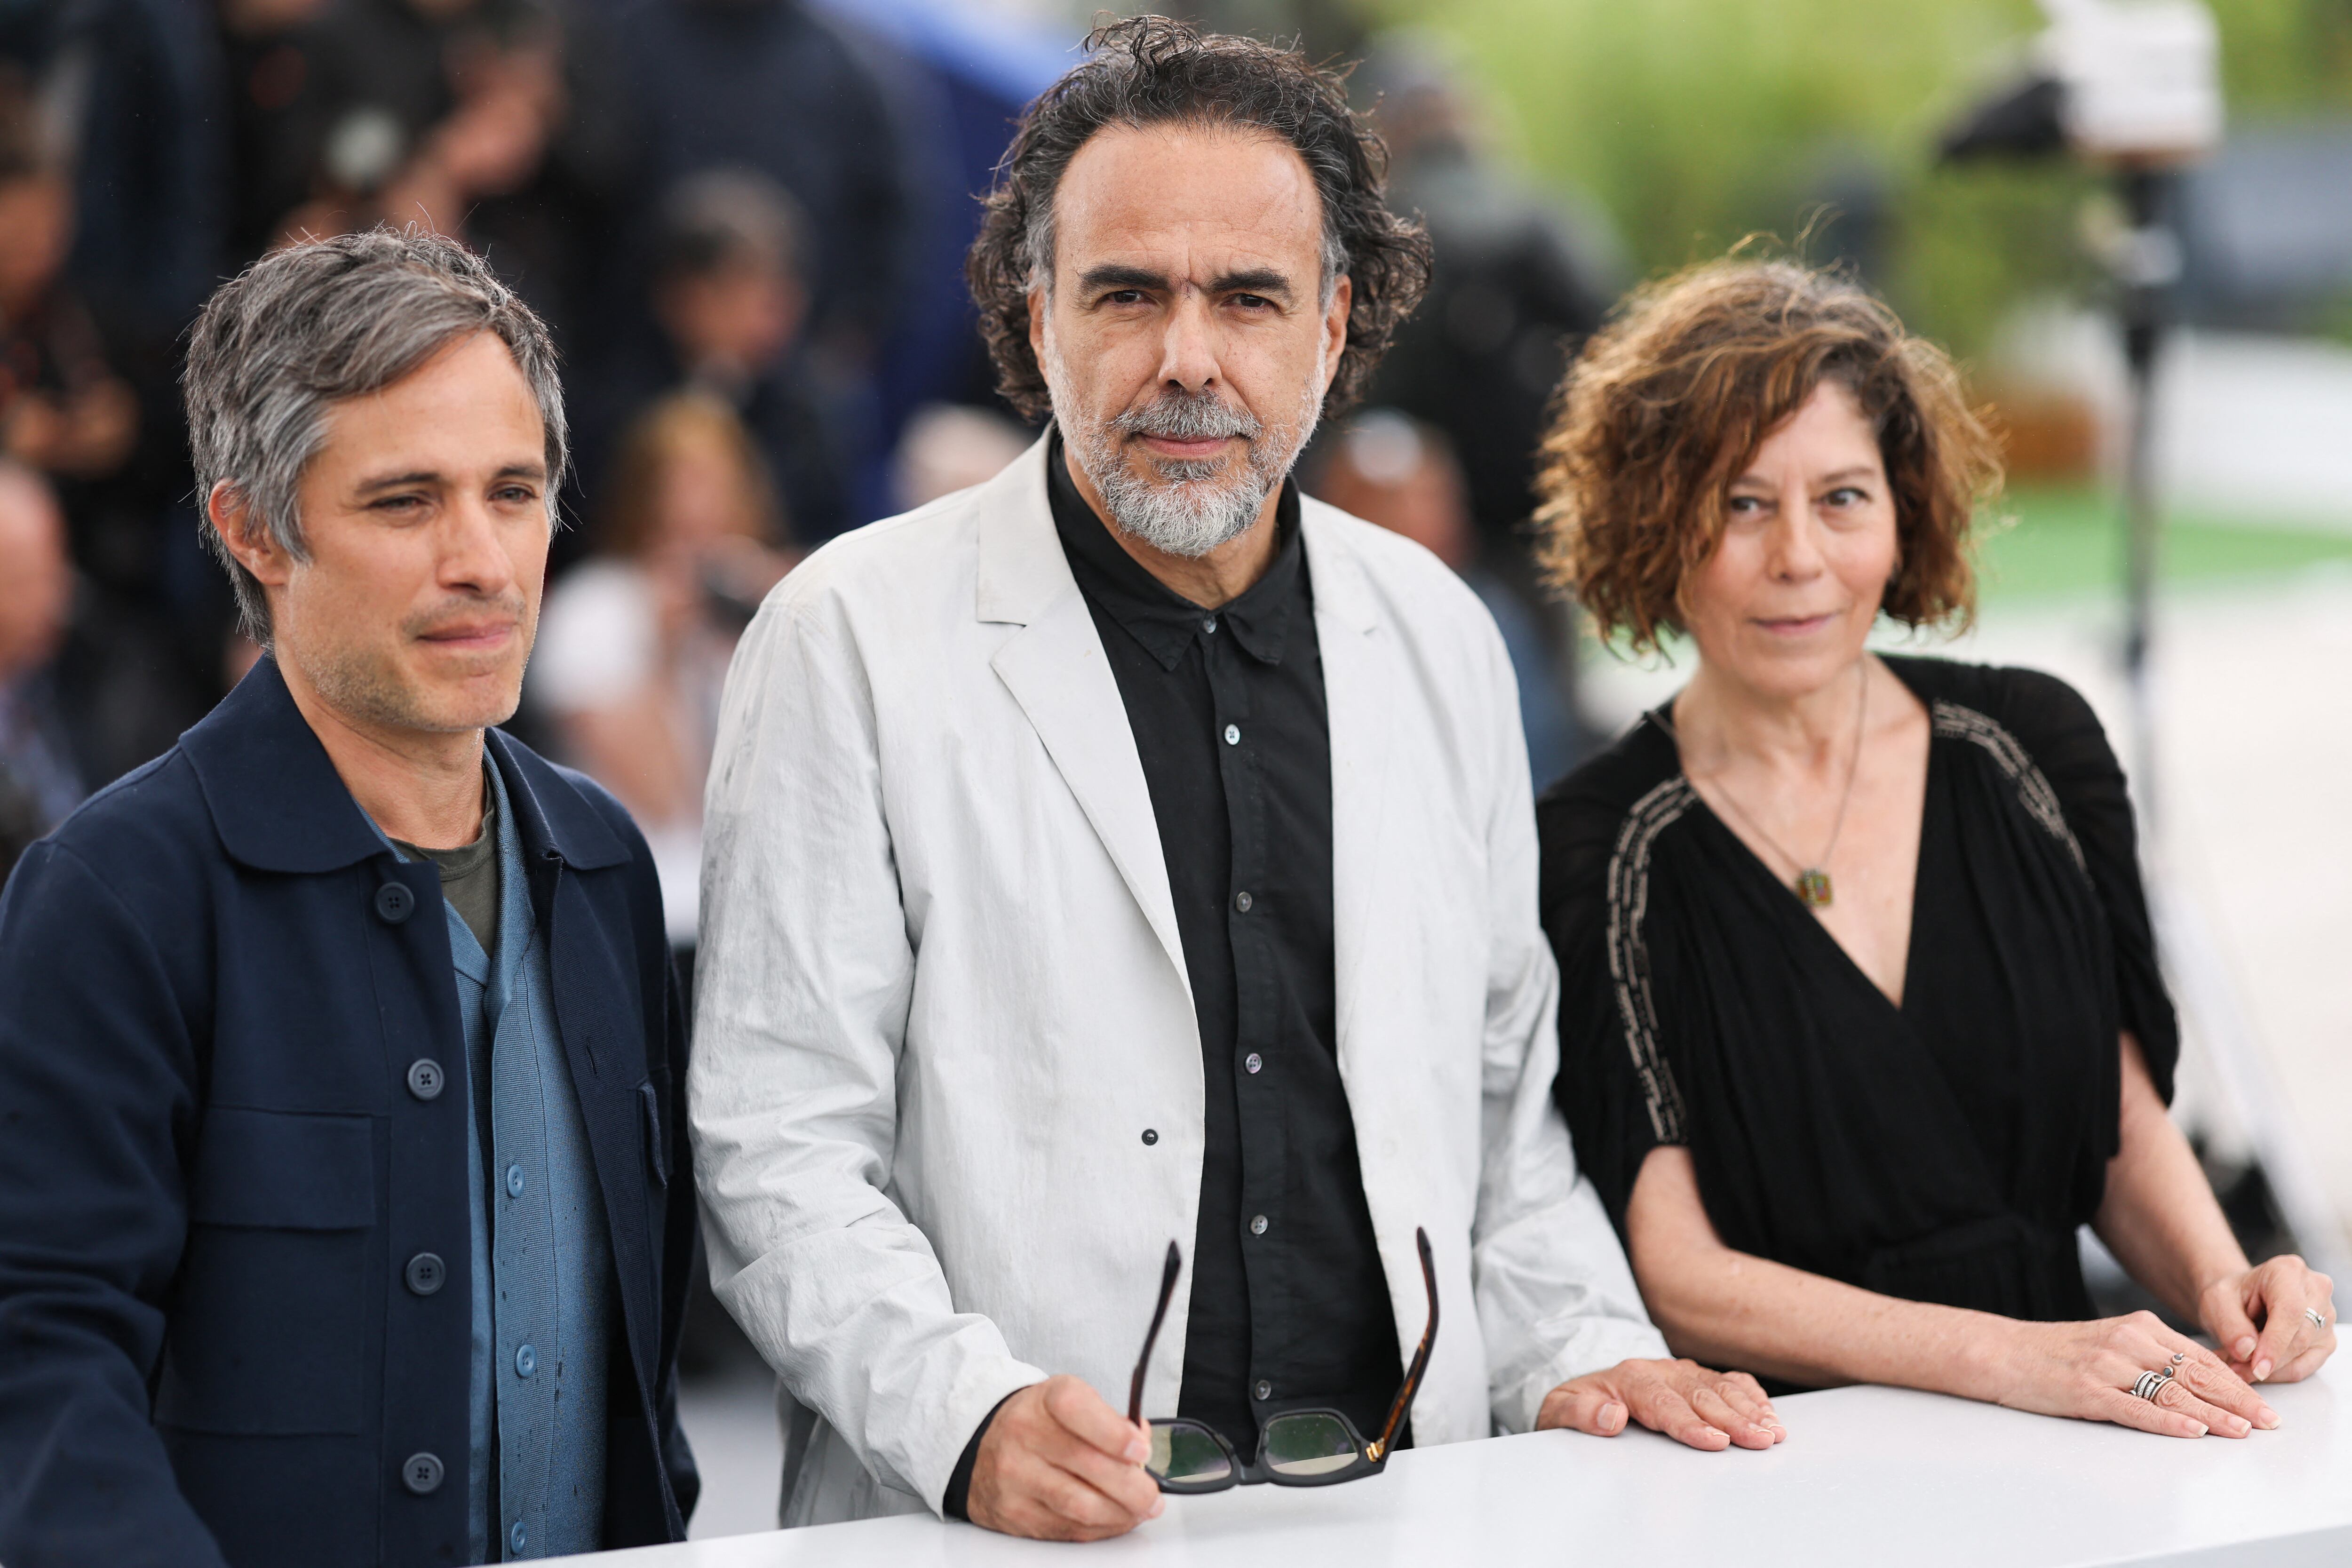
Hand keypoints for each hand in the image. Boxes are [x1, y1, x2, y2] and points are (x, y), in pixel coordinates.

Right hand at [965, 1374, 1163, 1541]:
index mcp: (1045, 1400)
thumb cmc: (1040, 1423)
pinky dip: (1101, 1528)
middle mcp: (1025, 1435)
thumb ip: (1109, 1420)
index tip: (1141, 1449)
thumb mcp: (1072, 1402)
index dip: (1113, 1432)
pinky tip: (1116, 1519)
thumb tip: (1142, 1442)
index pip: (1076, 1409)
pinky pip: (1068, 1528)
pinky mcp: (1016, 1513)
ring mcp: (1017, 1477)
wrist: (984, 1447)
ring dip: (1120, 1513)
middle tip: (1152, 1494)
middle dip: (1131, 1486)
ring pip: (1079, 1505)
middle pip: (1085, 1464)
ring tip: (1141, 1509)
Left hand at [1536, 1357, 1784, 1450]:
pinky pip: (1726, 1380)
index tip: (1714, 1441)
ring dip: (1748, 1409)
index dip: (1690, 1424)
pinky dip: (1749, 1395)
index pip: (1663, 1403)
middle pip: (1699, 1395)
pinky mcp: (1693, 1377)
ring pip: (1719, 1387)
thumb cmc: (1576, 1406)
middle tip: (1759, 1440)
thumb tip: (1611, 1417)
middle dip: (1732, 1419)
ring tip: (1772, 1431)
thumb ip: (1579, 1413)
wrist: (1580, 1391)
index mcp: (1627, 1378)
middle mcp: (1658, 1371)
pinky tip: (1767, 1411)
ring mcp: (1678, 1372)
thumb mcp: (1559, 1411)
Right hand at [1993, 1311, 2278, 1437]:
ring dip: (2213, 1414)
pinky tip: (2191, 1429)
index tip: (2263, 1404)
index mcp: (2137, 1326)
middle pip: (2194, 1373)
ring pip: (2172, 1391)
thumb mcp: (2109, 1343)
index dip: (2236, 1382)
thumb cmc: (2055, 1353)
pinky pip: (2135, 1407)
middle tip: (2268, 1421)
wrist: (2001, 1351)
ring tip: (2241, 1431)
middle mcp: (2126, 1341)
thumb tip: (2199, 1383)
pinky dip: (2167, 1420)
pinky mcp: (2086, 1390)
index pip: (2199, 1356)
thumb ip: (2150, 1357)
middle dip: (2237, 1400)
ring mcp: (2106, 1365)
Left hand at [2199, 1255, 2336, 1384]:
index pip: (2290, 1311)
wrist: (2241, 1298)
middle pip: (2299, 1337)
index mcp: (2288, 1271)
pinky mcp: (2325, 1339)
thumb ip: (2230, 1324)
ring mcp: (2326, 1316)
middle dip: (2267, 1360)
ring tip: (2238, 1366)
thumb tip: (2247, 1351)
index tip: (2257, 1367)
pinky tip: (2256, 1368)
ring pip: (2303, 1355)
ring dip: (2270, 1369)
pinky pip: (2306, 1366)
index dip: (2274, 1343)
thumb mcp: (2217, 1301)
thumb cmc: (2232, 1295)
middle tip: (2235, 1370)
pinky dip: (2279, 1372)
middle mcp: (2315, 1290)